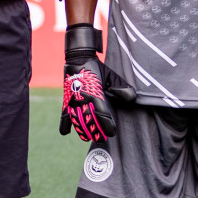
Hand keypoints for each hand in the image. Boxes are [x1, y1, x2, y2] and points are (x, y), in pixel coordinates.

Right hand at [59, 24, 134, 141]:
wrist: (78, 58)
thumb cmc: (96, 68)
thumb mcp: (112, 76)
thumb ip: (122, 88)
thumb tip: (132, 99)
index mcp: (95, 94)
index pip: (102, 115)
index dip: (107, 126)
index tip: (112, 133)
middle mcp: (83, 99)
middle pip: (89, 121)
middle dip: (95, 132)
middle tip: (101, 139)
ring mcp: (73, 100)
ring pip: (77, 120)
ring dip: (82, 130)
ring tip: (87, 138)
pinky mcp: (66, 99)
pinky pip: (64, 114)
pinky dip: (64, 123)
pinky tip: (65, 133)